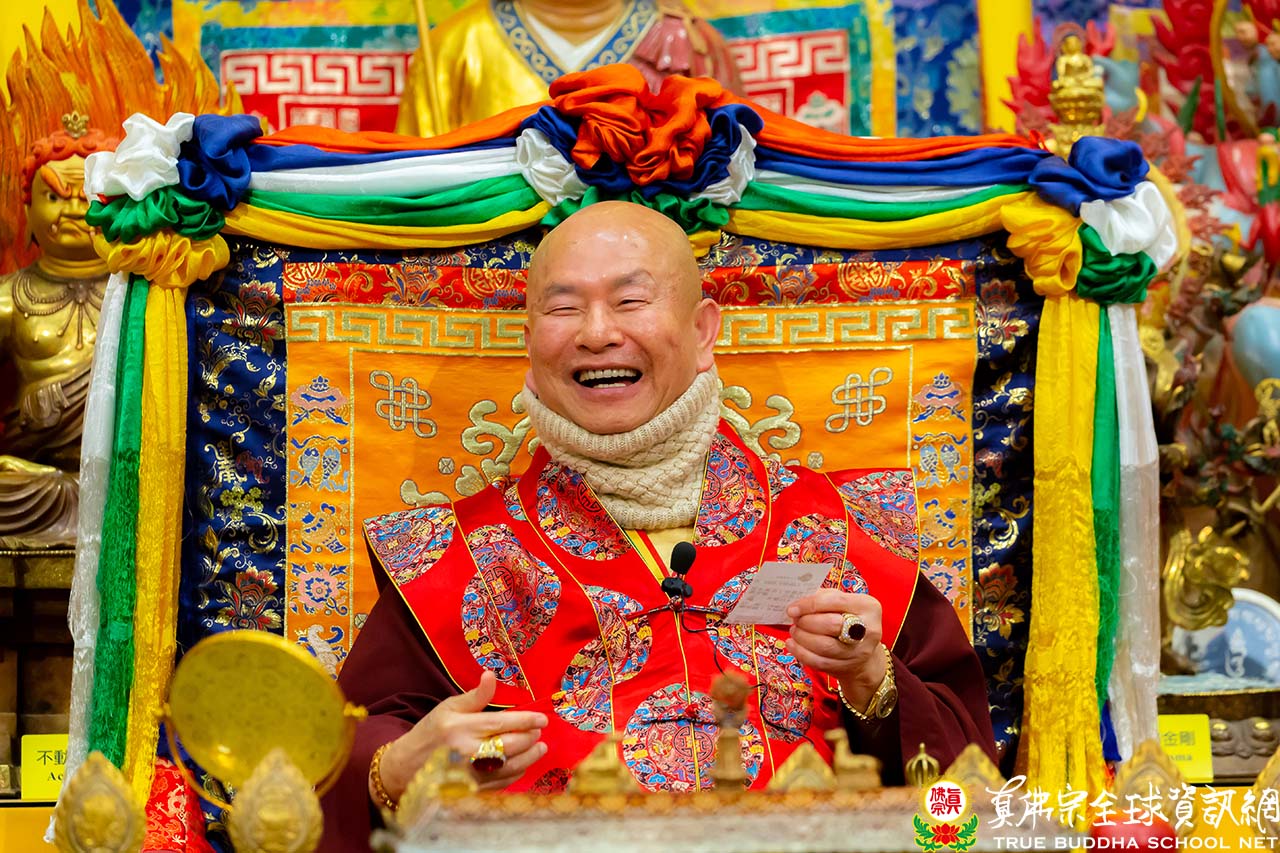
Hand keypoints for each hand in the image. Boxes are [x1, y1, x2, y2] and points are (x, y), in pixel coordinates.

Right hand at [374, 671, 548, 799]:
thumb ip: (475, 696)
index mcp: (462, 729)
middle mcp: (468, 753)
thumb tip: (491, 675)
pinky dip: (516, 773)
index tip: (542, 719)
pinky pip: (502, 783)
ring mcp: (472, 775)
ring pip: (511, 767)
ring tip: (540, 747)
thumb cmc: (432, 732)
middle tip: (540, 731)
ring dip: (530, 757)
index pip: (502, 724)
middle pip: (510, 746)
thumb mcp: (449, 708)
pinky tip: (523, 763)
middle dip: (530, 738)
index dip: (526, 721)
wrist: (409, 767)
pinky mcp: (473, 790)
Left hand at [785, 589, 886, 711]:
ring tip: (794, 631)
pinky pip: (820, 662)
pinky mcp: (848, 667)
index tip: (792, 609)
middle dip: (806, 622)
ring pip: (824, 646)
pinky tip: (793, 645)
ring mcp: (860, 651)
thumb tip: (797, 600)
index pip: (835, 601)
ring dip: (802, 638)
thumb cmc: (847, 618)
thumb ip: (823, 597)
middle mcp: (869, 629)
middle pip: (831, 624)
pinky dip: (801, 653)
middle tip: (795, 620)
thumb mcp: (842, 602)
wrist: (862, 648)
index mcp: (868, 606)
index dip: (810, 604)